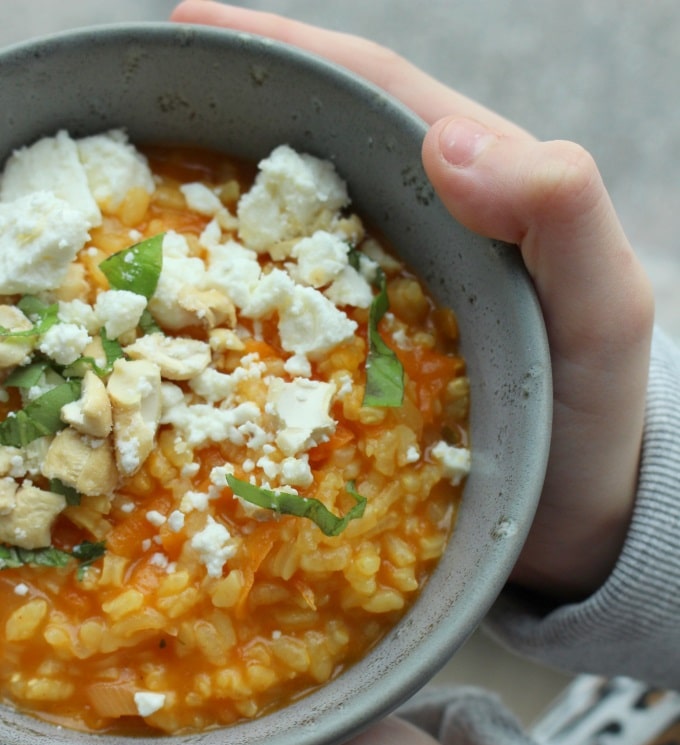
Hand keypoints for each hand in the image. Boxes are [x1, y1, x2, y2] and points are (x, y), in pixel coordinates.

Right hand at [172, 1, 654, 601]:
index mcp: (477, 194)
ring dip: (223, 217)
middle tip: (140, 118)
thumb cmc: (600, 415)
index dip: (288, 54)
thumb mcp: (604, 310)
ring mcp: (382, 303)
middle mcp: (421, 236)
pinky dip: (239, 312)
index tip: (195, 31)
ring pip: (293, 238)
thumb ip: (559, 214)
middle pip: (317, 157)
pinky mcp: (359, 369)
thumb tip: (443, 142)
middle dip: (231, 126)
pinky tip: (189, 321)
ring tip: (141, 206)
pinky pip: (290, 323)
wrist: (587, 518)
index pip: (376, 95)